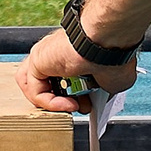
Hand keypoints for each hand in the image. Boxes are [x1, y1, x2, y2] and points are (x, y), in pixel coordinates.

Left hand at [16, 29, 137, 111]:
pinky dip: (50, 103)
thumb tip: (98, 102)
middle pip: (48, 84)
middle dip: (62, 101)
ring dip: (52, 103)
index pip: (64, 79)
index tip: (89, 104)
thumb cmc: (115, 55)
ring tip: (71, 107)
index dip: (75, 97)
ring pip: (36, 86)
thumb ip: (101, 92)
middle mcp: (58, 53)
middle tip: (79, 106)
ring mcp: (46, 56)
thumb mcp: (111, 82)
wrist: (109, 44)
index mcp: (75, 54)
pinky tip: (68, 103)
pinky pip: (35, 89)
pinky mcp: (37, 60)